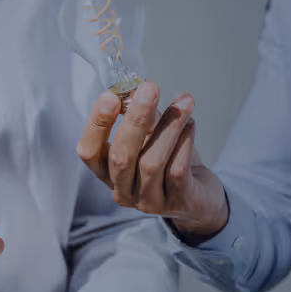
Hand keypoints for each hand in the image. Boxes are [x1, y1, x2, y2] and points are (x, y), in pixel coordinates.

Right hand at [77, 81, 228, 243]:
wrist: (201, 196)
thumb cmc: (168, 161)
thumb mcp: (150, 137)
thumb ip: (142, 118)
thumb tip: (138, 90)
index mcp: (107, 172)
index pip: (89, 152)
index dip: (96, 125)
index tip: (110, 96)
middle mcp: (123, 191)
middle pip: (120, 157)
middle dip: (135, 119)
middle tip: (149, 89)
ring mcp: (149, 201)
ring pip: (152, 163)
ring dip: (169, 126)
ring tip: (184, 102)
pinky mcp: (178, 202)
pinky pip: (177, 170)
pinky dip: (185, 142)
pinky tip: (190, 123)